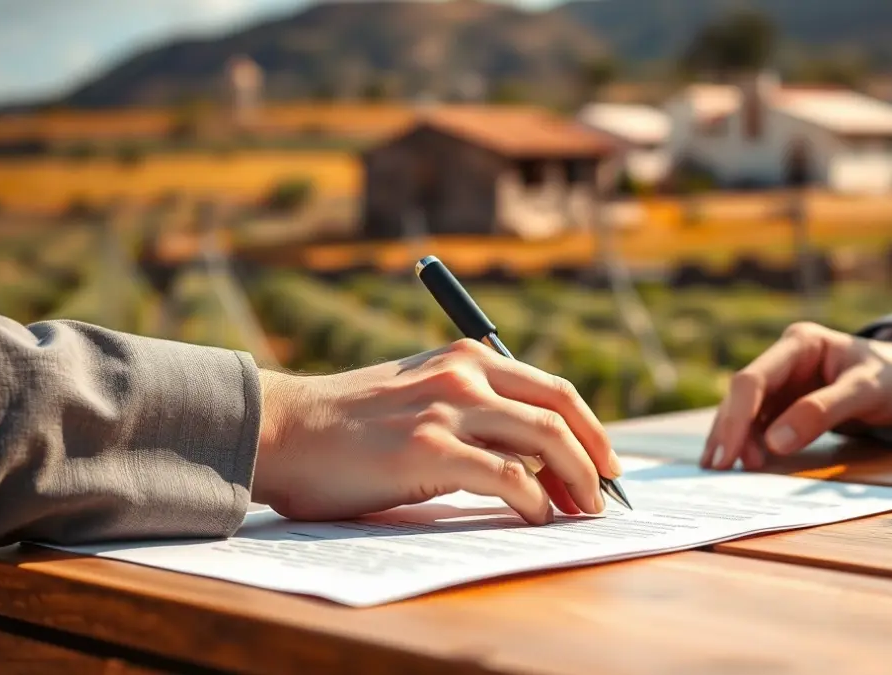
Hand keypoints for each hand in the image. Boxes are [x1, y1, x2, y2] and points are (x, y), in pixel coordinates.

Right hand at [251, 339, 621, 524]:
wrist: (285, 430)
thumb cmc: (351, 422)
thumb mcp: (420, 392)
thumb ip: (473, 406)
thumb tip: (533, 452)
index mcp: (467, 357)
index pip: (554, 388)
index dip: (591, 428)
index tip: (605, 461)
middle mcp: (464, 374)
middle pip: (561, 411)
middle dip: (595, 456)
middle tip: (605, 493)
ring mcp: (447, 410)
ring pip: (546, 440)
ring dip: (577, 480)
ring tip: (581, 510)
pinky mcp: (428, 451)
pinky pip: (508, 476)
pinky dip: (534, 500)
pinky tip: (537, 516)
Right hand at [702, 322, 891, 469]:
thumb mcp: (866, 392)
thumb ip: (822, 412)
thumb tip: (774, 443)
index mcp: (800, 344)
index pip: (754, 379)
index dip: (736, 417)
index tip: (728, 454)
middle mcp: (783, 360)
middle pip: (742, 396)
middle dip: (729, 432)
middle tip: (719, 469)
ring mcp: (783, 382)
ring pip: (745, 411)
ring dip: (735, 440)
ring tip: (726, 471)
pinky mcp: (786, 404)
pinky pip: (759, 424)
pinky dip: (748, 444)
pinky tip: (741, 464)